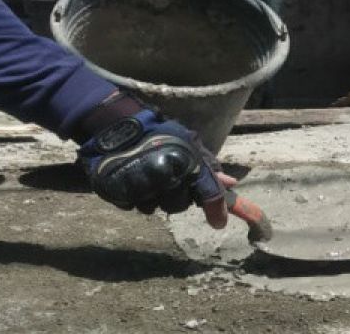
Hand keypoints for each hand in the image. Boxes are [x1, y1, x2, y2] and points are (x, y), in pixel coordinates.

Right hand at [78, 106, 231, 226]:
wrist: (118, 128)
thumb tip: (230, 183)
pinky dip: (136, 196)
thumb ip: (208, 165)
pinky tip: (135, 179)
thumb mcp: (188, 142)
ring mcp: (142, 188)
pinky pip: (135, 205)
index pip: (208, 193)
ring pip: (156, 207)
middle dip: (177, 194)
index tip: (219, 222)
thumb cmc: (158, 134)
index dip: (216, 209)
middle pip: (179, 205)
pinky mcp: (121, 195)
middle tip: (170, 176)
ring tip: (149, 174)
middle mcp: (165, 178)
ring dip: (156, 195)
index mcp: (186, 162)